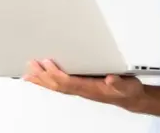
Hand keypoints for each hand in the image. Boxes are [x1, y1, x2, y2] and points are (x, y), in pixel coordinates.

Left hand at [22, 59, 145, 110]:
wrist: (129, 97)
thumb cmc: (126, 90)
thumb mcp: (127, 85)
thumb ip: (119, 82)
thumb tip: (111, 78)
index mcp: (90, 88)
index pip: (68, 81)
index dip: (56, 73)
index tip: (47, 63)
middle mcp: (82, 90)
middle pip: (58, 85)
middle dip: (43, 76)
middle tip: (31, 65)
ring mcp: (79, 89)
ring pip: (56, 86)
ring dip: (42, 80)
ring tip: (29, 73)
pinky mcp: (80, 86)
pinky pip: (60, 85)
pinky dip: (48, 81)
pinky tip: (41, 78)